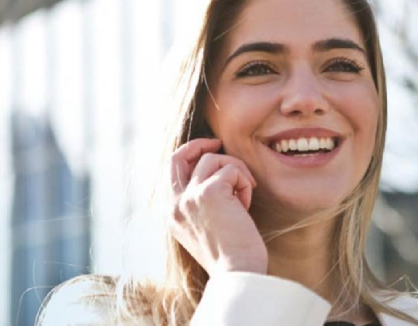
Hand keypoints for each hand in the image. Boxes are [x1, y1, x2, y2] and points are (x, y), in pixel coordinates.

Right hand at [168, 138, 267, 276]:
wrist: (237, 273)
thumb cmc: (231, 256)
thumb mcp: (206, 229)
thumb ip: (201, 205)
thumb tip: (215, 176)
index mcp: (172, 215)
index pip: (172, 172)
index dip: (190, 156)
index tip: (210, 152)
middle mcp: (175, 204)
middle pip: (178, 156)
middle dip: (199, 144)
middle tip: (219, 143)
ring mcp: (189, 197)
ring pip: (213, 160)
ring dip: (235, 171)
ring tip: (244, 196)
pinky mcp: (209, 192)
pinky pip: (232, 170)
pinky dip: (244, 183)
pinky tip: (246, 205)